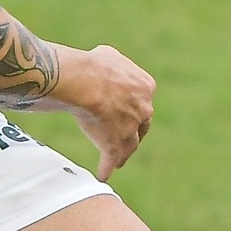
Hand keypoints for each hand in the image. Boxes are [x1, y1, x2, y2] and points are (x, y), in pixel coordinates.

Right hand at [60, 44, 155, 176]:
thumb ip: (114, 64)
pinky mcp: (116, 144)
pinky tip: (104, 174)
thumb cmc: (94, 65)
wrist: (85, 81)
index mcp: (145, 87)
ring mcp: (131, 128)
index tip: (128, 113)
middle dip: (133, 131)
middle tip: (127, 138)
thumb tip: (105, 62)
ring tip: (119, 161)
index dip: (134, 108)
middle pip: (141, 125)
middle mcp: (144, 109)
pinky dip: (107, 167)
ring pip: (130, 144)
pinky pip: (112, 159)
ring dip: (124, 153)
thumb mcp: (109, 55)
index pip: (142, 101)